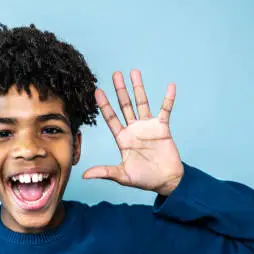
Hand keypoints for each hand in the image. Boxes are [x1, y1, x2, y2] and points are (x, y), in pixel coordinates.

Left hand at [82, 70, 183, 195]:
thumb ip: (105, 172)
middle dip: (120, 90)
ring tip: (134, 72)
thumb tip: (84, 175)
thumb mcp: (122, 176)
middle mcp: (133, 129)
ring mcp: (148, 127)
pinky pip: (166, 110)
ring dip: (138, 88)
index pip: (111, 118)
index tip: (97, 91)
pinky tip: (170, 86)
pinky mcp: (163, 128)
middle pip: (125, 105)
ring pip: (142, 103)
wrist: (166, 182)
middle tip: (115, 74)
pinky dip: (168, 99)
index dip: (104, 105)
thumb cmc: (144, 179)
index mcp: (122, 138)